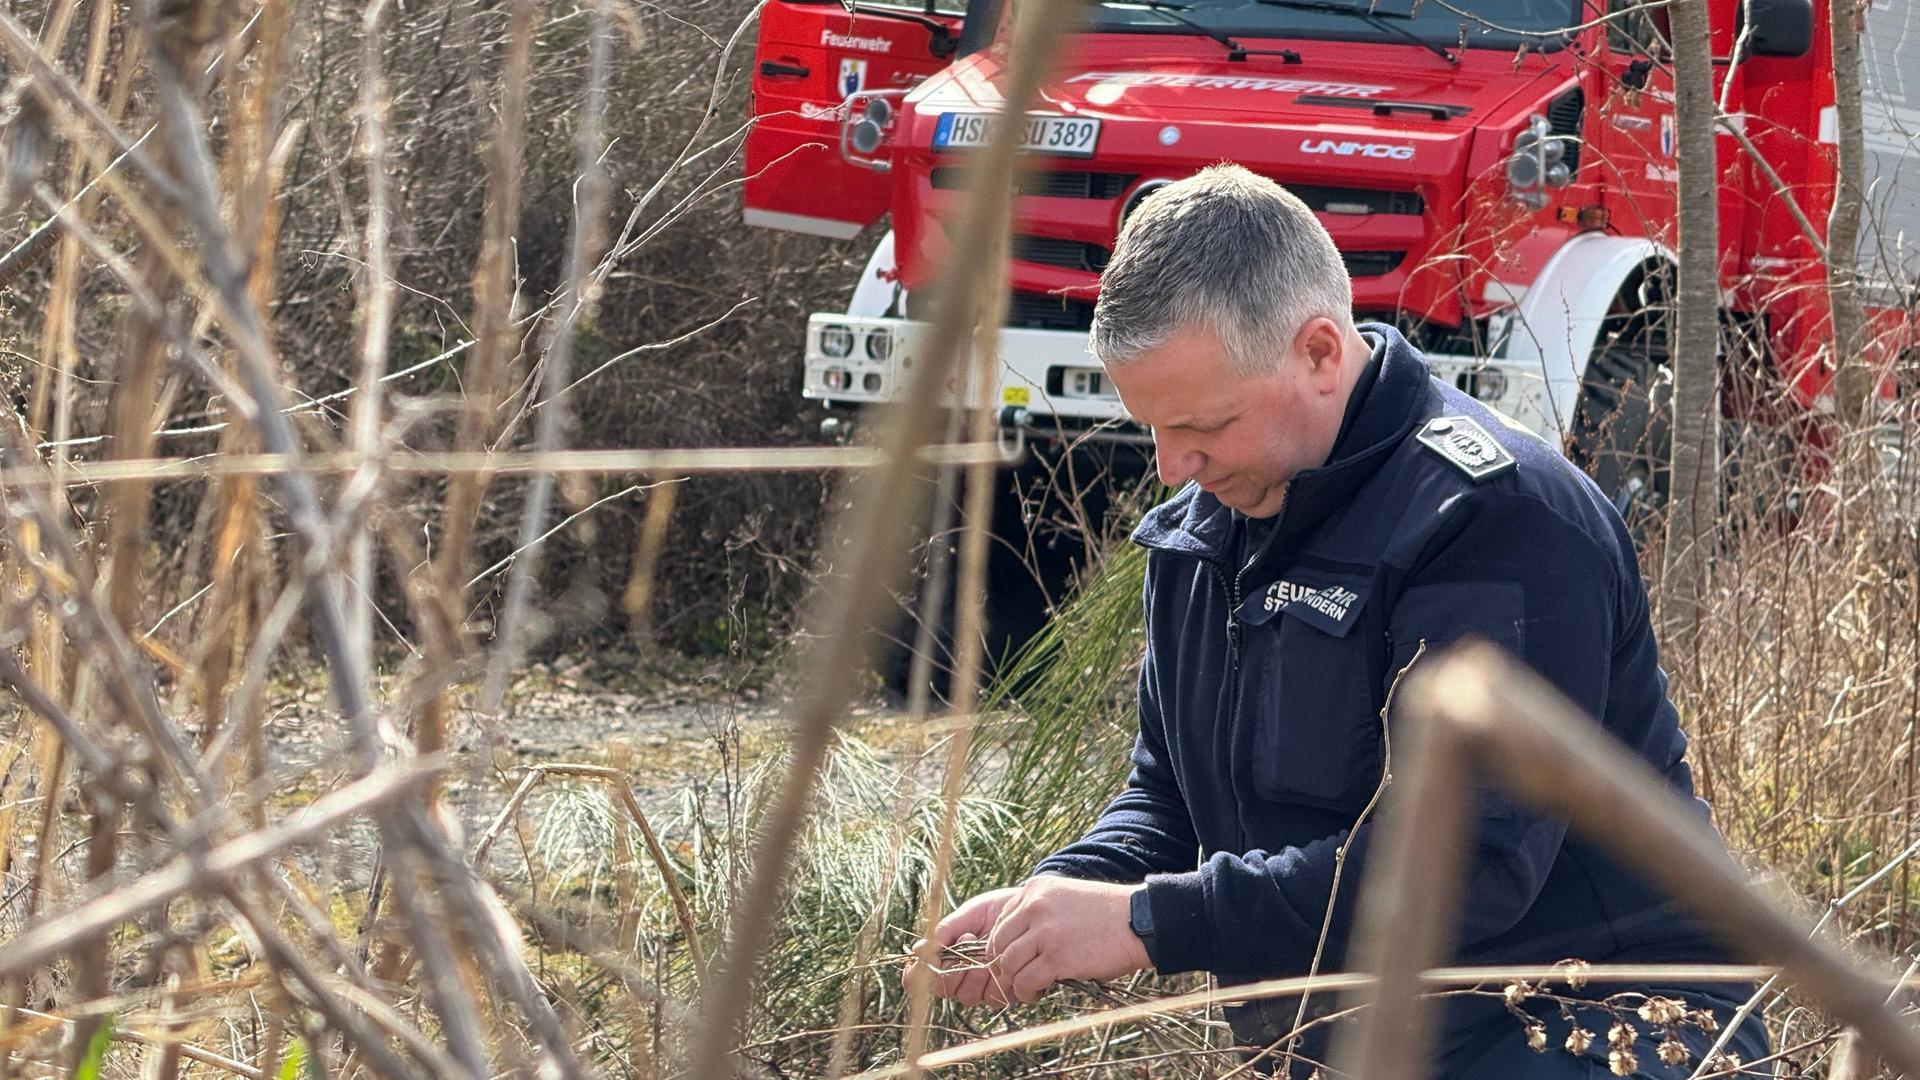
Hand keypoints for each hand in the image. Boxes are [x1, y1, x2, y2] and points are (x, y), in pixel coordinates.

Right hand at [906, 886, 1021, 1004]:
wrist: (1031, 910)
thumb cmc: (996, 911)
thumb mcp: (970, 915)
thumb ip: (946, 932)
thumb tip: (918, 950)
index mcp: (944, 959)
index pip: (918, 979)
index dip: (915, 975)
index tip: (926, 958)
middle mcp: (960, 978)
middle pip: (942, 989)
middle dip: (952, 967)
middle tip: (966, 939)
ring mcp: (981, 988)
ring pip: (967, 996)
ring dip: (975, 972)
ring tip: (985, 948)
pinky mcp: (1005, 993)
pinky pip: (993, 996)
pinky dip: (996, 979)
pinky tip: (1002, 960)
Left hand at [984, 877, 1148, 1004]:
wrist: (1138, 921)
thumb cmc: (1106, 914)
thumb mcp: (1066, 896)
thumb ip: (1039, 909)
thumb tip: (1017, 939)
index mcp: (1034, 890)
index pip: (1000, 922)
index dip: (1003, 945)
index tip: (1014, 959)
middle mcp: (1034, 907)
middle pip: (998, 944)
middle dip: (1004, 965)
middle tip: (1017, 977)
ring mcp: (1044, 933)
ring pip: (1008, 964)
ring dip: (1015, 981)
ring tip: (1029, 987)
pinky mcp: (1056, 958)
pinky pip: (1025, 981)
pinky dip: (1027, 992)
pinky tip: (1038, 992)